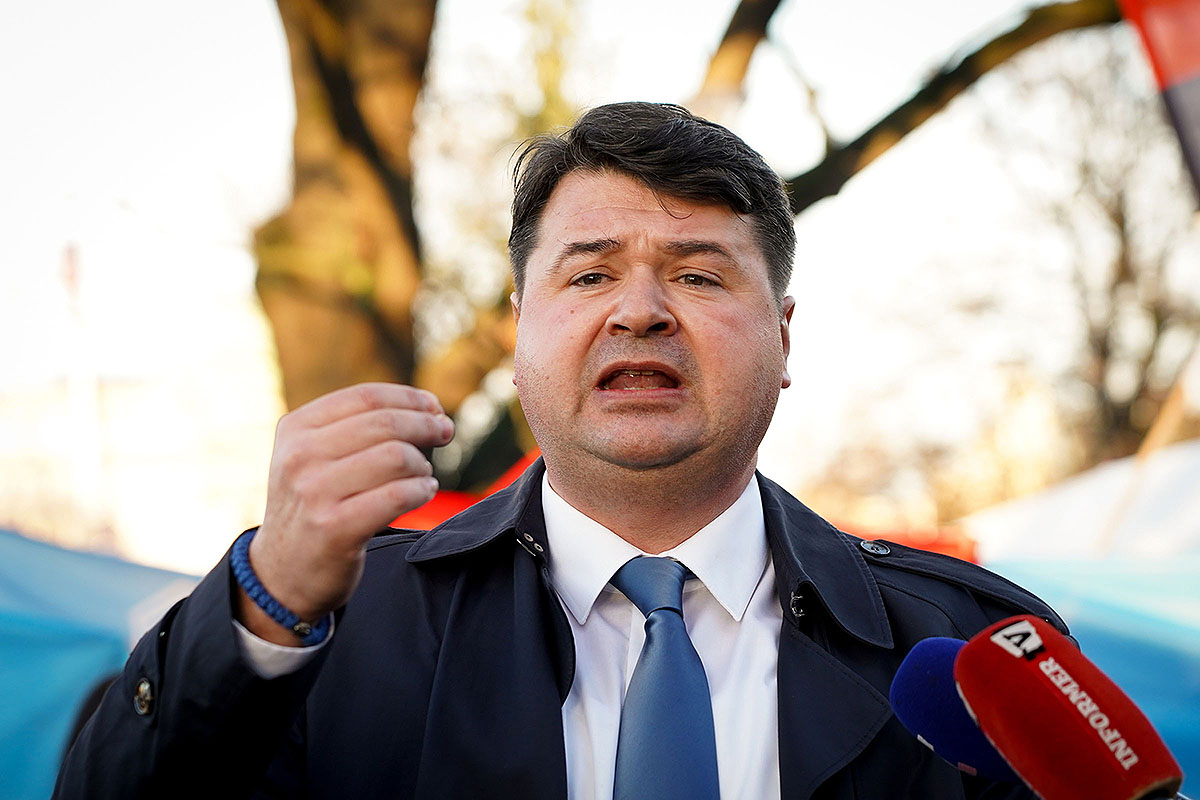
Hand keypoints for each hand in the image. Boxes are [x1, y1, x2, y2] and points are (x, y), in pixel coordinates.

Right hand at [237, 383, 453, 644]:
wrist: (281, 575)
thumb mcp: (311, 458)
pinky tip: (424, 493)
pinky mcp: (335, 528)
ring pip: (396, 457)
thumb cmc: (312, 509)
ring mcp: (314, 493)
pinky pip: (398, 495)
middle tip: (445, 433)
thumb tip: (427, 409)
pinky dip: (422, 490)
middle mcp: (300, 456)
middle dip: (426, 425)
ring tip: (422, 476)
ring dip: (422, 465)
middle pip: (385, 423)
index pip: (366, 397)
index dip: (409, 398)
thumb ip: (356, 429)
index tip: (434, 407)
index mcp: (295, 430)